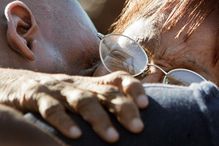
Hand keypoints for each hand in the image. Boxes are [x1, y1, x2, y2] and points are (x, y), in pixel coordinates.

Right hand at [0, 69, 147, 142]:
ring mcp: (59, 90)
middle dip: (123, 108)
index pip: (117, 79)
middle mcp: (79, 85)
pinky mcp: (37, 96)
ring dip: (98, 118)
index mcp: (91, 84)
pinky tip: (75, 135)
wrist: (20, 85)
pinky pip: (52, 109)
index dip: (133, 88)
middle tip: (138, 128)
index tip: (145, 104)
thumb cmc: (59, 95)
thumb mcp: (81, 95)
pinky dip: (64, 121)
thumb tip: (128, 117)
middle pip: (106, 92)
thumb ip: (101, 103)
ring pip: (83, 100)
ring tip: (112, 138)